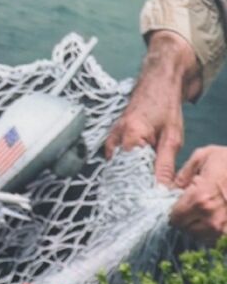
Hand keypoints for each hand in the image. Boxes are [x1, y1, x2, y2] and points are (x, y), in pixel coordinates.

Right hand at [105, 31, 201, 184]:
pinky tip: (137, 170)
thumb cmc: (165, 105)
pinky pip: (116, 160)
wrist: (158, 83)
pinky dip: (126, 168)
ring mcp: (111, 138)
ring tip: (142, 183)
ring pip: (117, 168)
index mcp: (130, 137)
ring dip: (129, 176)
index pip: (129, 173)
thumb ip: (164, 164)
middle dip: (133, 185)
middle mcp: (115, 139)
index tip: (146, 200)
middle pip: (120, 173)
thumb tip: (160, 188)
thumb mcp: (172, 137)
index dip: (138, 188)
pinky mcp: (112, 139)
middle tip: (145, 195)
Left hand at [170, 146, 226, 245]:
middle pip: (187, 230)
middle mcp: (213, 219)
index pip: (174, 219)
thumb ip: (181, 175)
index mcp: (200, 200)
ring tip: (210, 211)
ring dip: (202, 228)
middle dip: (188, 220)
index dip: (175, 212)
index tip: (181, 205)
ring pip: (203, 238)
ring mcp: (226, 230)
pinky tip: (220, 217)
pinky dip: (216, 233)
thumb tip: (168, 190)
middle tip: (197, 208)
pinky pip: (219, 241)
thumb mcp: (204, 156)